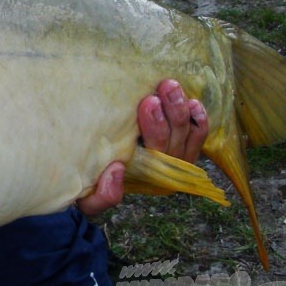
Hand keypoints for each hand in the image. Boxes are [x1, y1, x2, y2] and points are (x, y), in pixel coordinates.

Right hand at [77, 79, 207, 216]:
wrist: (95, 184)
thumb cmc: (90, 182)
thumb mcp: (87, 198)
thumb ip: (100, 197)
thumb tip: (117, 169)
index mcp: (141, 179)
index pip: (155, 154)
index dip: (155, 127)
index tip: (148, 103)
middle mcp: (162, 173)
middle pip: (173, 141)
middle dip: (170, 114)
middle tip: (163, 88)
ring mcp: (175, 162)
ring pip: (186, 137)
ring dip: (181, 110)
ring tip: (172, 86)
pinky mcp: (182, 152)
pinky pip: (197, 139)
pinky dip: (198, 121)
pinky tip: (194, 103)